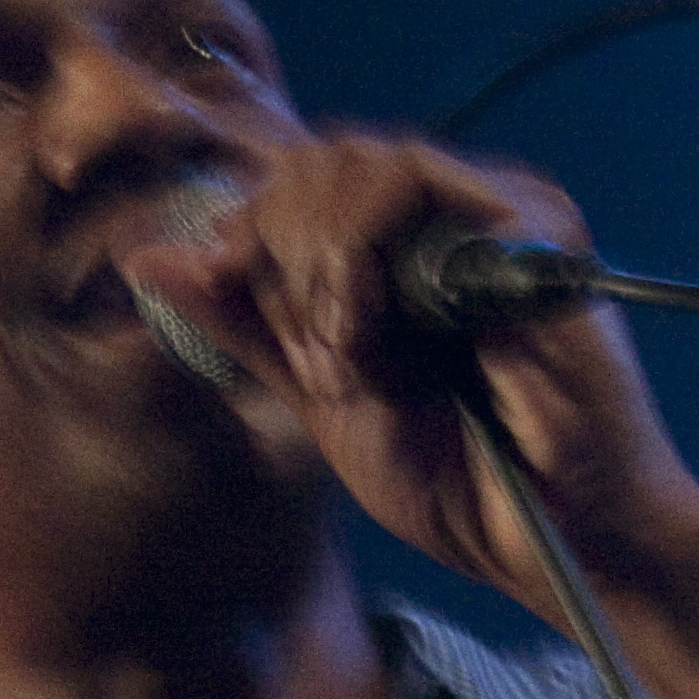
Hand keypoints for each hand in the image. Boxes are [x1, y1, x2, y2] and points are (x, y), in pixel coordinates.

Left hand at [124, 131, 698, 621]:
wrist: (549, 541)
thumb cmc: (456, 481)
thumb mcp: (321, 397)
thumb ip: (247, 324)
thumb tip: (150, 255)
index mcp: (401, 249)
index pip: (294, 182)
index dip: (245, 228)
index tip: (228, 291)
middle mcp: (451, 216)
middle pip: (315, 159)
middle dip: (281, 253)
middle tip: (317, 359)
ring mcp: (496, 211)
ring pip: (355, 157)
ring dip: (320, 261)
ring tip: (348, 358)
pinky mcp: (534, 223)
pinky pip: (411, 176)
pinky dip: (362, 253)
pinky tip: (372, 337)